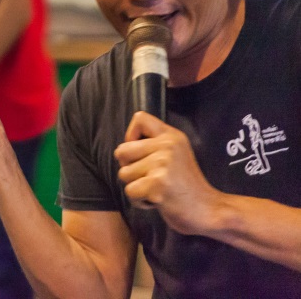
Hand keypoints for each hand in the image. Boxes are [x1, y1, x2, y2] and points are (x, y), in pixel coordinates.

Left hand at [114, 111, 220, 234]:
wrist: (209, 210)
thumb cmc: (186, 185)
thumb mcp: (176, 153)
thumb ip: (154, 144)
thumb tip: (125, 144)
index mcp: (171, 136)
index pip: (140, 118)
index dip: (131, 136)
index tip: (142, 152)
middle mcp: (167, 146)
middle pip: (121, 151)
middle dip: (130, 168)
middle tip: (151, 177)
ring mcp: (162, 165)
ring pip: (123, 173)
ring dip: (136, 186)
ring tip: (157, 189)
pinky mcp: (157, 184)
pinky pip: (129, 192)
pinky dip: (139, 201)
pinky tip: (157, 200)